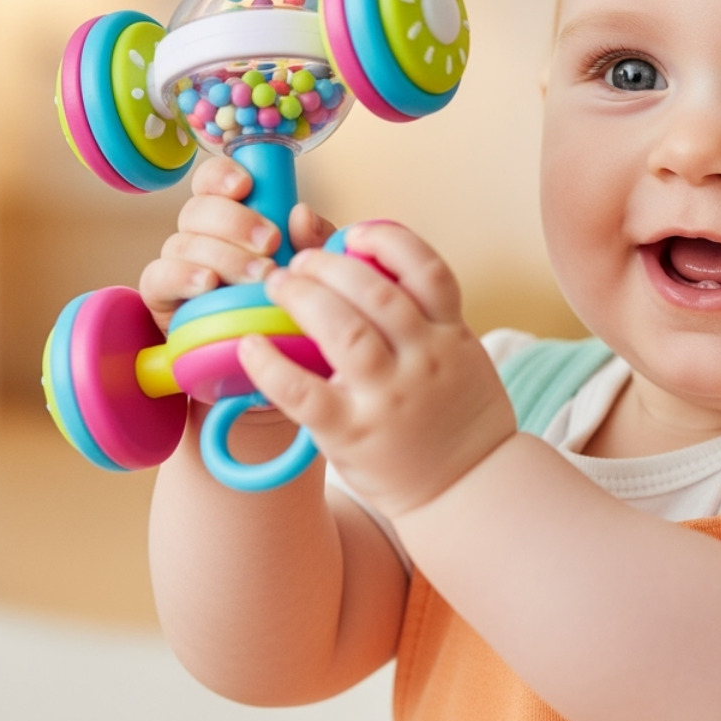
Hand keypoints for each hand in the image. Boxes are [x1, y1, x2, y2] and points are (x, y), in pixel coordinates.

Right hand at [138, 157, 336, 330]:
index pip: (212, 181)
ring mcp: (178, 264)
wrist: (271, 353)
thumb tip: (301, 213)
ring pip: (183, 242)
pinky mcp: (162, 297)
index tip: (246, 185)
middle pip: (198, 210)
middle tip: (271, 243)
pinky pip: (156, 277)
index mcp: (231, 216)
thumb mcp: (312, 268)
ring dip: (223, 256)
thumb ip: (313, 240)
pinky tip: (208, 283)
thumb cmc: (289, 300)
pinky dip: (182, 276)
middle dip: (235, 221)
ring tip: (258, 276)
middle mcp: (199, 235)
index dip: (222, 175)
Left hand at [237, 222, 516, 518]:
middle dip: (328, 265)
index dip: (389, 241)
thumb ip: (422, 311)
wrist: (470, 487)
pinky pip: (304, 393)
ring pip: (343, 330)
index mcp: (452, 334)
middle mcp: (424, 359)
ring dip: (303, 296)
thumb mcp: (457, 353)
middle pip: (375, 291)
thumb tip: (369, 257)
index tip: (356, 234)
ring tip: (278, 285)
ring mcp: (389, 396)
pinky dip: (271, 365)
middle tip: (299, 263)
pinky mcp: (353, 433)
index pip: (428, 270)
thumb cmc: (456, 413)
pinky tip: (250, 345)